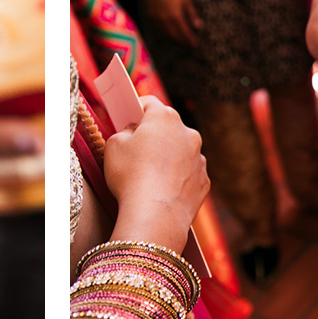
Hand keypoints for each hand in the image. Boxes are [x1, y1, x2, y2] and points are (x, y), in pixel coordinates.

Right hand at [102, 96, 209, 249]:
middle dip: (153, 136)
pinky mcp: (204, 181)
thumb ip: (125, 132)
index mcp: (164, 117)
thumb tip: (135, 133)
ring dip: (167, 157)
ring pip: (180, 151)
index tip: (128, 118)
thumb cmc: (131, 176)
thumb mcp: (113, 145)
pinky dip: (177, 178)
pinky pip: (187, 174)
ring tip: (149, 176)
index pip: (148, 103)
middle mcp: (188, 133)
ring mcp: (199, 158)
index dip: (135, 109)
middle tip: (136, 150)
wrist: (155, 214)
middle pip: (167, 127)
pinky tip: (162, 190)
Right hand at [144, 0, 204, 45]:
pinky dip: (167, 33)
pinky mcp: (151, 18)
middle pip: (175, 35)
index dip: (190, 39)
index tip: (195, 44)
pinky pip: (160, 29)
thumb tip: (198, 26)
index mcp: (175, 16)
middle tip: (190, 45)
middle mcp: (165, 21)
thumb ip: (192, 13)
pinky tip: (171, 32)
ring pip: (167, 33)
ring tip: (182, 40)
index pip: (184, 32)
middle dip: (183, 41)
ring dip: (175, 38)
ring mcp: (157, 20)